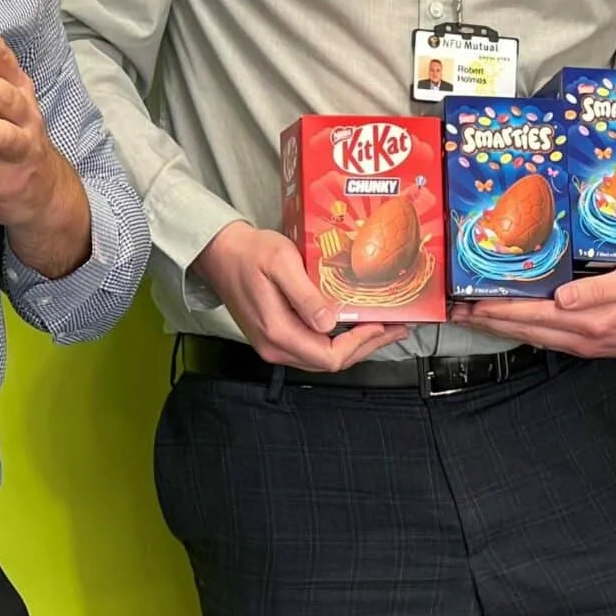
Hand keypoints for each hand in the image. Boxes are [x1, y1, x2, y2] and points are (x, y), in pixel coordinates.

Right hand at [191, 220, 406, 371]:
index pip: (330, 356)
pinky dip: (338, 341)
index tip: (381, 324)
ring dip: (355, 345)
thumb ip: (306, 296)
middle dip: (366, 346)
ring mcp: (274, 345)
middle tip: (394, 328)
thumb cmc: (250, 252)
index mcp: (278, 332)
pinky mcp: (275, 337)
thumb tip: (330, 323)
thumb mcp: (281, 264)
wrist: (220, 253)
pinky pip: (312, 349)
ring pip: (323, 358)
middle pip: (330, 362)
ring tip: (381, 328)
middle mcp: (275, 347)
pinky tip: (351, 326)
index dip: (361, 344)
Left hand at [451, 263, 615, 358]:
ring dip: (501, 326)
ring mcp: (583, 344)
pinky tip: (510, 322)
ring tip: (473, 316)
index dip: (499, 309)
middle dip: (489, 320)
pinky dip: (522, 329)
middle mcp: (581, 337)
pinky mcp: (588, 343)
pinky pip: (546, 338)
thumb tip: (562, 299)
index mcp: (589, 320)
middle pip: (524, 329)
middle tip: (456, 311)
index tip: (471, 303)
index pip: (533, 314)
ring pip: (532, 336)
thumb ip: (597, 291)